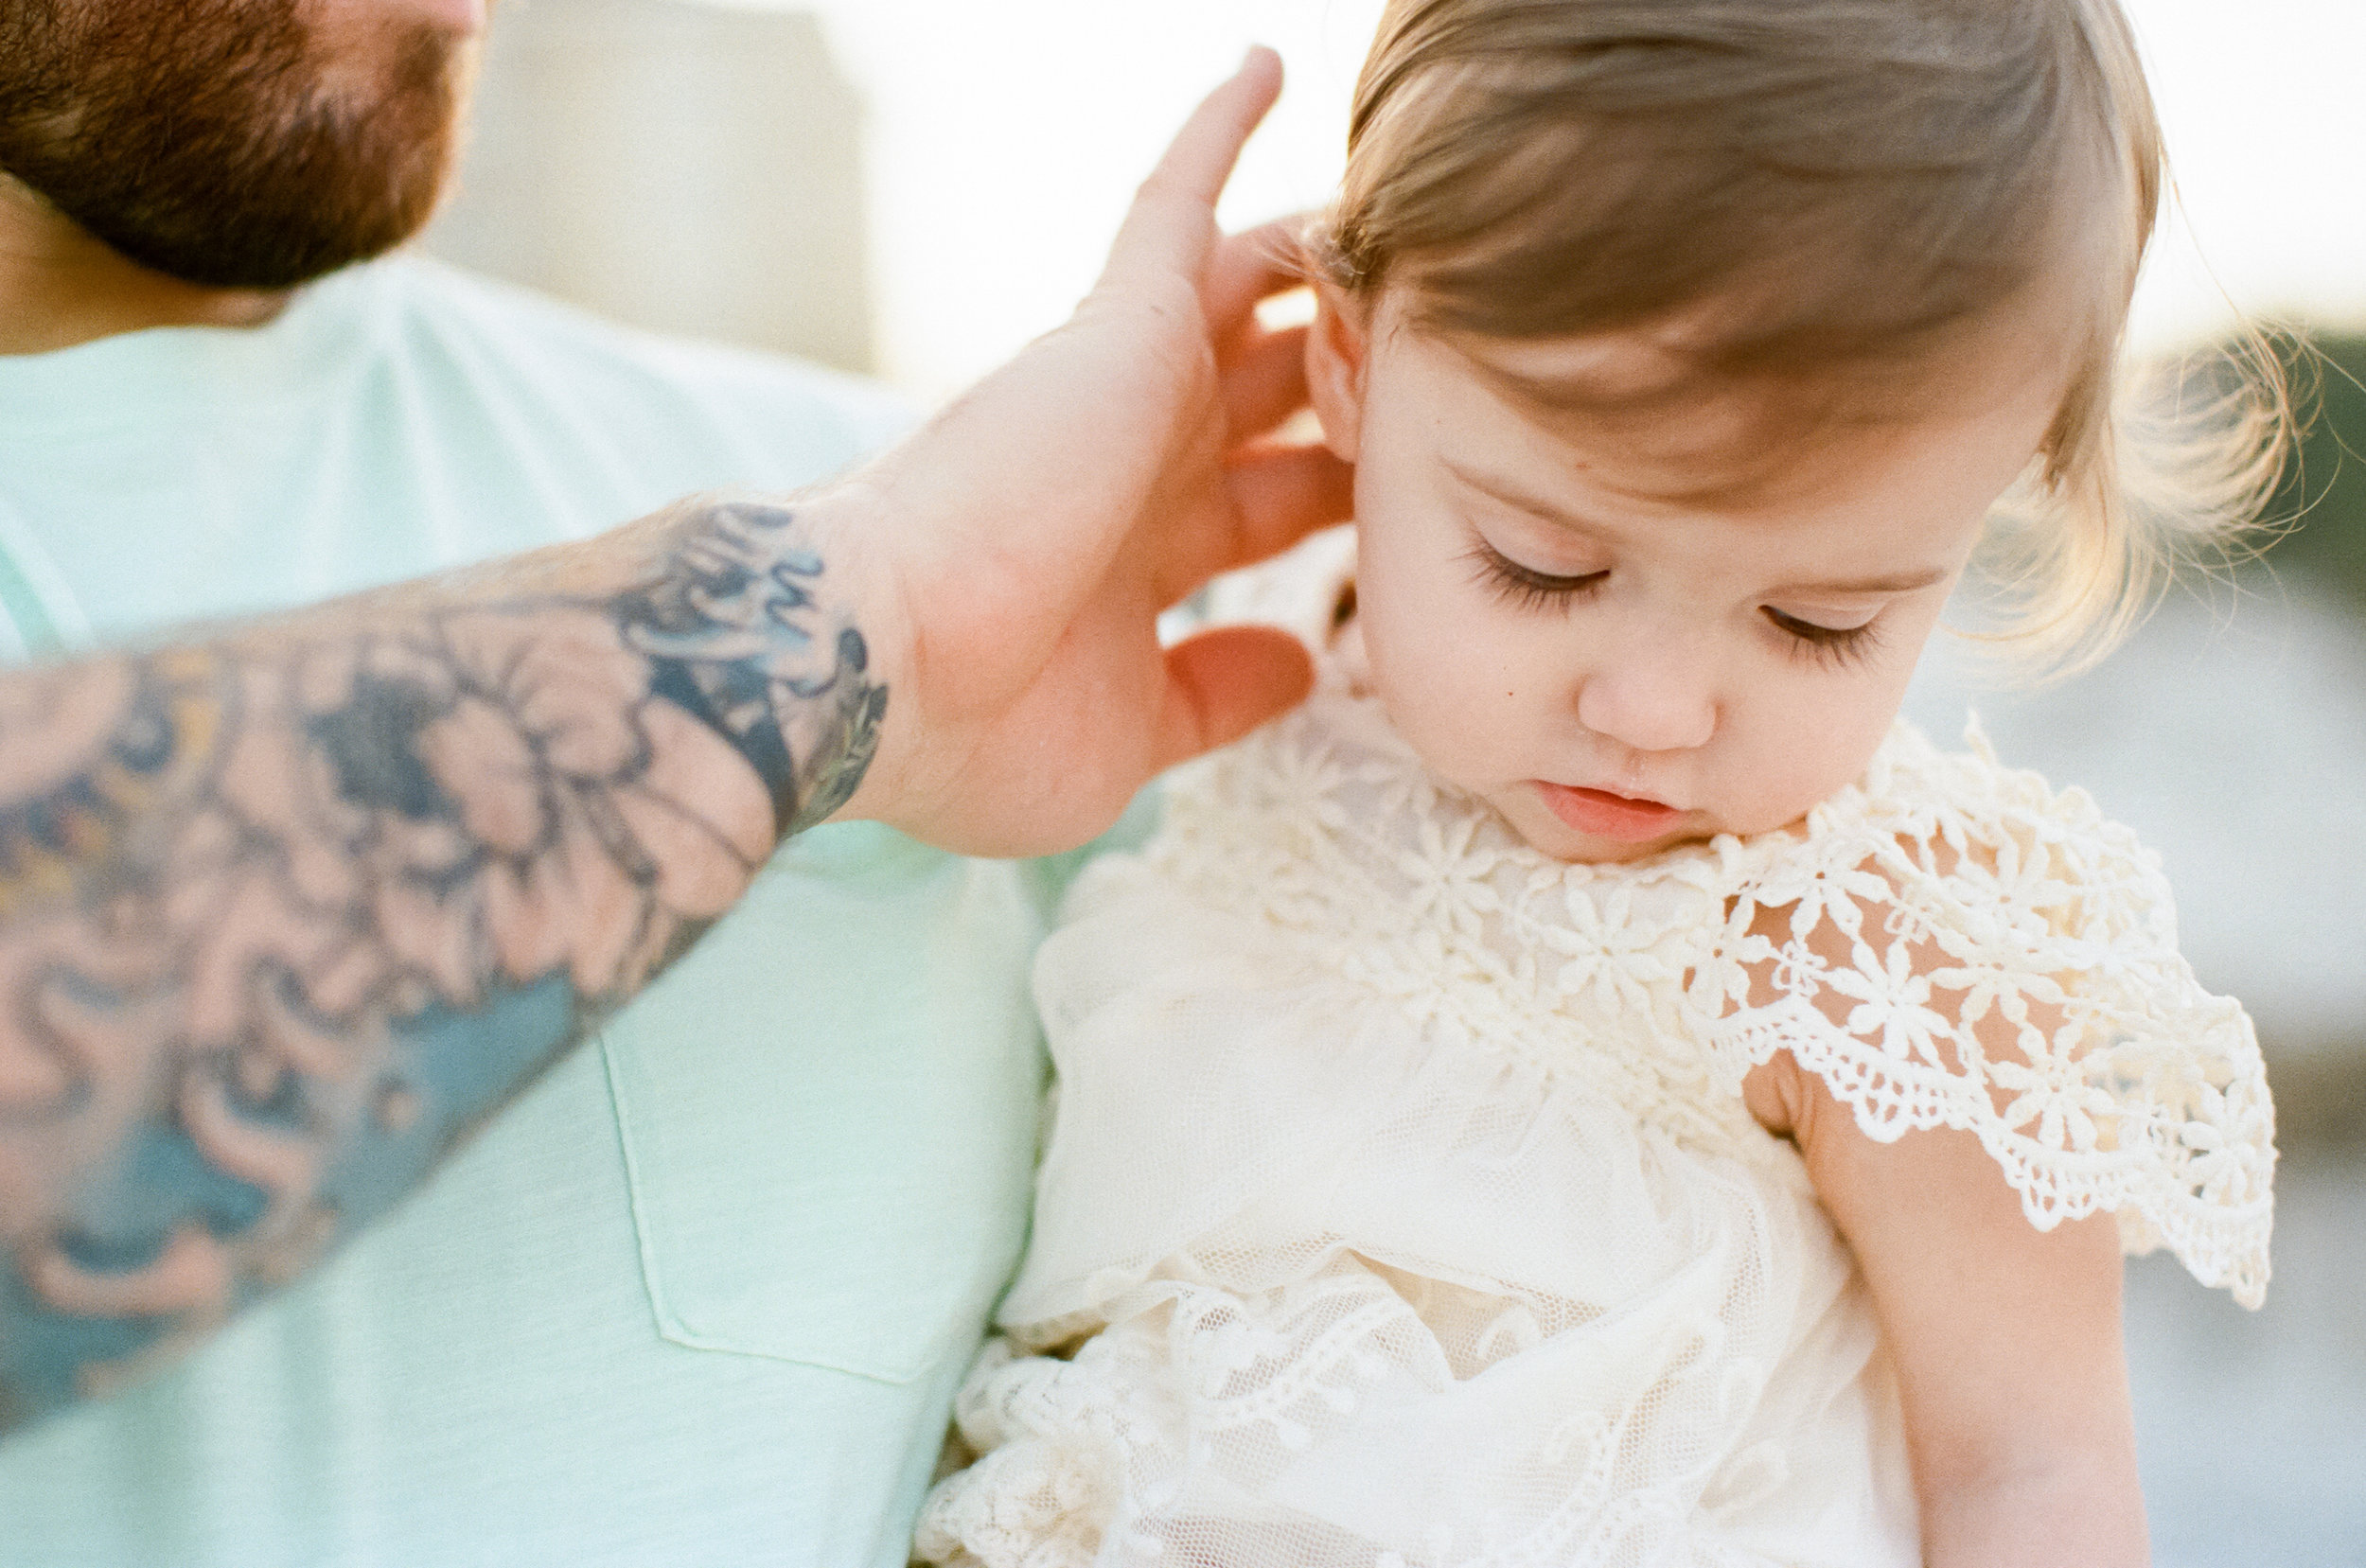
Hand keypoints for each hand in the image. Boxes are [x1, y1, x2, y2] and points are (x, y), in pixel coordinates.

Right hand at [834, 48, 1352, 855]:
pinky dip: (1219, 134)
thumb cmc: (972, 729)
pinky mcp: (1121, 325)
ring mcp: (1127, 387)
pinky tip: (1270, 68)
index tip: (1412, 507)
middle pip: (1276, 400)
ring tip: (1407, 241)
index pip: (1261, 509)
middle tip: (1439, 373)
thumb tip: (1300, 665)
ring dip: (1323, 280)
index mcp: (1130, 559)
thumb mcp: (1128, 740)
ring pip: (1254, 298)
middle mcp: (1133, 462)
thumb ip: (1216, 696)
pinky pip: (1177, 201)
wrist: (876, 669)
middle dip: (1351, 390)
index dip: (1335, 503)